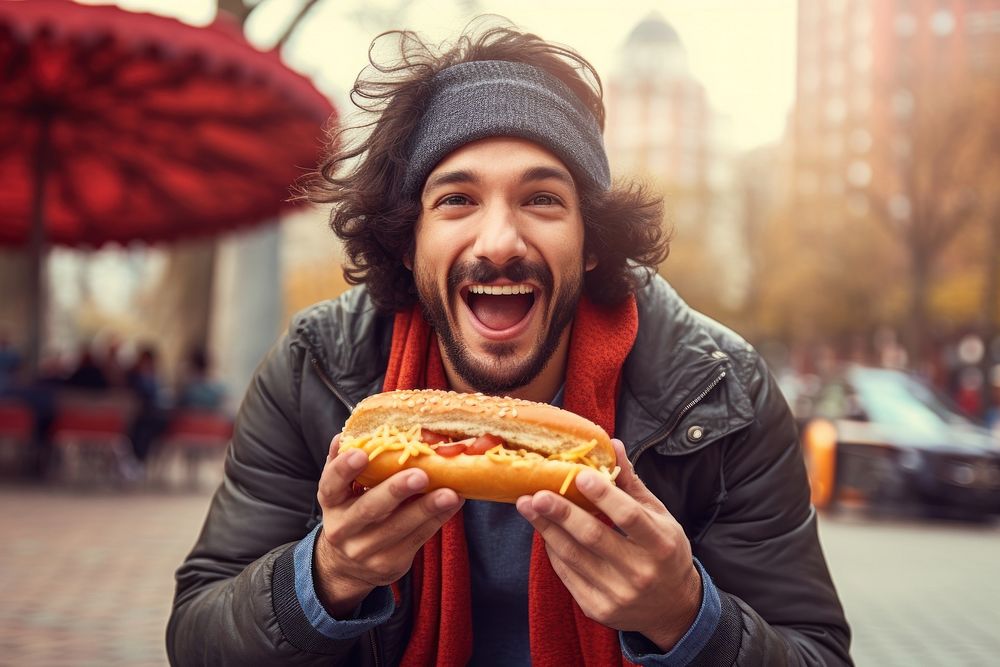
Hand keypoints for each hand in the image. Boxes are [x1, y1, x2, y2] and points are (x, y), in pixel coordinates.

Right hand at [313, 434, 463, 617]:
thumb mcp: (342, 490)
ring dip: (427, 509)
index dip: (344, 469)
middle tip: (420, 475)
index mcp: (330, 502)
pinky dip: (437, 520)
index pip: (330, 484)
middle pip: (369, 509)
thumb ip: (344, 463)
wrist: (348, 565)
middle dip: (395, 491)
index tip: (361, 453)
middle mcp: (343, 528)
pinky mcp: (389, 563)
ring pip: (398, 528)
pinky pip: (417, 540)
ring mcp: (365, 550)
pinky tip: (454, 503)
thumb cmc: (351, 510)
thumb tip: (349, 434)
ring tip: (450, 493)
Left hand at [516, 439, 700, 650]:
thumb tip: (613, 445)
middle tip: (536, 493)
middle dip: (561, 513)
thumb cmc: (665, 552)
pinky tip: (544, 530)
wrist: (673, 608)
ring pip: (573, 556)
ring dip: (546, 529)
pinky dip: (553, 550)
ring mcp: (618, 595)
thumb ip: (631, 484)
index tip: (580, 476)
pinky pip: (567, 574)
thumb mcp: (659, 516)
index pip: (630, 516)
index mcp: (660, 544)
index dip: (605, 496)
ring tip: (527, 506)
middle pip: (593, 538)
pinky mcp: (598, 608)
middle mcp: (640, 572)